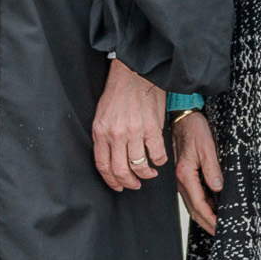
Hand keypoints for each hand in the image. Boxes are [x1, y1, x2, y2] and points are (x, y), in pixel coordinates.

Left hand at [92, 58, 166, 191]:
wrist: (135, 73)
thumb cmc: (119, 92)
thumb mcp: (102, 114)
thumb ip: (104, 136)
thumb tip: (111, 157)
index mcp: (101, 131)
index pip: (103, 165)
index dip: (111, 180)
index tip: (118, 186)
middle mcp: (116, 134)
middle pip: (120, 170)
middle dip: (129, 182)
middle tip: (135, 184)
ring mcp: (134, 132)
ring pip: (139, 166)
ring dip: (146, 174)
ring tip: (149, 173)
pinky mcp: (151, 128)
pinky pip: (157, 155)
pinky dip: (159, 161)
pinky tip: (159, 159)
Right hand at [173, 111, 222, 232]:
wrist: (182, 117)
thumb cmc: (193, 129)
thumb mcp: (207, 147)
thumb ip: (212, 169)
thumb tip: (218, 189)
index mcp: (185, 174)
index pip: (198, 204)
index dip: (210, 218)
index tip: (220, 228)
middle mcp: (180, 179)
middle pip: (193, 209)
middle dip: (206, 223)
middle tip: (219, 233)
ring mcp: (180, 178)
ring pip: (191, 203)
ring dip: (203, 216)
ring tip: (215, 224)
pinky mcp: (183, 174)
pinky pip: (191, 195)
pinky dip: (200, 205)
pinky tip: (209, 207)